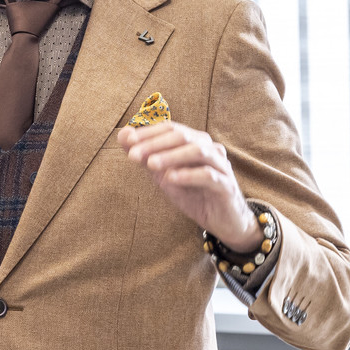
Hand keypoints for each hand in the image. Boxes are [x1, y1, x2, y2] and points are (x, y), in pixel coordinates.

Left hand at [116, 122, 262, 250]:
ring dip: (171, 156)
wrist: (223, 221)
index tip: (127, 141)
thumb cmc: (193, 194)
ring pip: (197, 151)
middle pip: (182, 136)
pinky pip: (209, 175)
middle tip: (133, 155)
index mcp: (195, 141)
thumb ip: (145, 155)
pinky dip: (189, 175)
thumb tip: (123, 134)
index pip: (170, 128)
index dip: (148, 133)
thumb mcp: (164, 175)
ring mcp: (220, 165)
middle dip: (155, 144)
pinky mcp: (226, 185)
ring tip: (151, 164)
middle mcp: (209, 148)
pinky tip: (172, 178)